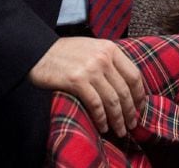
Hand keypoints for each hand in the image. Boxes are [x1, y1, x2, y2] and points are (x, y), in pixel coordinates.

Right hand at [29, 37, 145, 137]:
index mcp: (110, 49)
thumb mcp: (93, 48)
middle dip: (130, 111)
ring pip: (112, 100)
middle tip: (131, 124)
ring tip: (120, 129)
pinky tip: (103, 126)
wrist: (38, 51)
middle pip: (124, 90)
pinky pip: (95, 104)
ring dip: (118, 118)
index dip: (139, 94)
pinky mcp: (76, 81)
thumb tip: (125, 83)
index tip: (140, 107)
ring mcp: (90, 69)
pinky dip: (101, 118)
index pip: (134, 74)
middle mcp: (103, 58)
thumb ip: (109, 60)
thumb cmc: (65, 52)